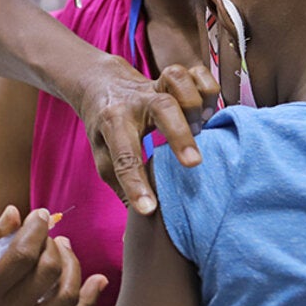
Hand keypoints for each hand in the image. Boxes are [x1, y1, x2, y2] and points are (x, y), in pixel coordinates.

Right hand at [0, 206, 107, 305]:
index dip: (37, 228)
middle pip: (49, 273)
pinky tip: (96, 280)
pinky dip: (86, 299)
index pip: (22, 255)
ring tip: (62, 247)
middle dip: (52, 243)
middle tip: (45, 230)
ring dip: (72, 266)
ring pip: (67, 299)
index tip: (40, 213)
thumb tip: (15, 213)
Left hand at [76, 56, 214, 214]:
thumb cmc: (105, 128)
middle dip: (179, 134)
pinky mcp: (172, 78)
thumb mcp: (102, 156)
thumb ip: (120, 187)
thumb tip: (134, 233)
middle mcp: (136, 102)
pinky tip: (206, 108)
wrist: (99, 82)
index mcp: (113, 123)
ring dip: (193, 101)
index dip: (136, 185)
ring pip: (176, 80)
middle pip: (161, 108)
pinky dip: (206, 86)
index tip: (150, 210)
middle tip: (194, 164)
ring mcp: (155, 86)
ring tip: (201, 126)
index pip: (123, 156)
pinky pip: (195, 72)